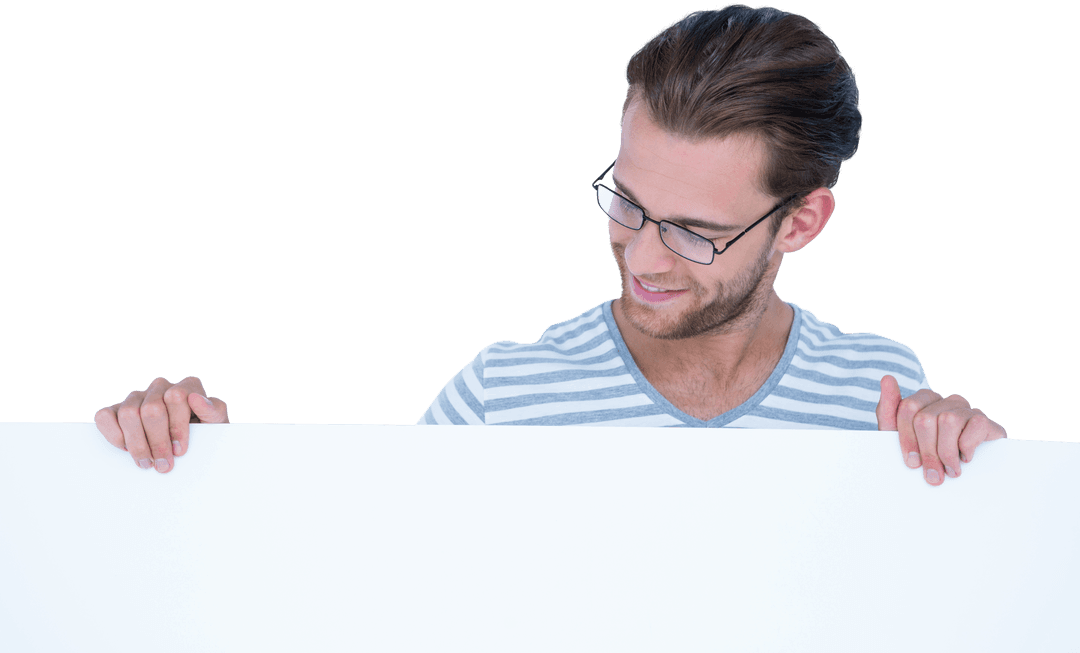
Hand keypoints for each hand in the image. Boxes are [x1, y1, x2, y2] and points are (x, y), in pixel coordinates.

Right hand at [94, 376, 228, 472]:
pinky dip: (114, 436)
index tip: (180, 450)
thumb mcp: (217, 426)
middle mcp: (161, 388)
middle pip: (152, 409)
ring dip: (137, 444)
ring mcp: (137, 397)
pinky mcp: (116, 410)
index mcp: (187, 386)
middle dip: (157, 441)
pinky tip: (127, 449)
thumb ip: (213, 411)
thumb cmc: (204, 435)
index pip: (176, 397)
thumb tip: (195, 399)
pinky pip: (105, 417)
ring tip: (147, 462)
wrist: (188, 447)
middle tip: (164, 464)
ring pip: (129, 413)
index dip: (177, 426)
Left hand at [876, 375, 1005, 485]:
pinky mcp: (985, 421)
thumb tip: (887, 378)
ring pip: (948, 421)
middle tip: (932, 474)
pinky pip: (975, 426)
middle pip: (925, 418)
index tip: (911, 462)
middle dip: (926, 451)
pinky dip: (967, 447)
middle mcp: (946, 400)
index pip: (908, 408)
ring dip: (947, 453)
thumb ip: (888, 408)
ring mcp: (966, 409)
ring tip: (949, 470)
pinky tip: (966, 459)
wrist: (955, 480)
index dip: (907, 439)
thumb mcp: (896, 436)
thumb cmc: (923, 454)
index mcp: (924, 399)